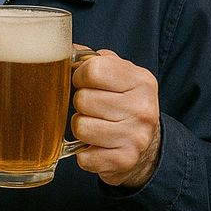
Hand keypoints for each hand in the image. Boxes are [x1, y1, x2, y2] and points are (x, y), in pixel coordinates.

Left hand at [70, 48, 160, 189]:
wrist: (147, 144)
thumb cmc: (123, 101)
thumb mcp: (117, 73)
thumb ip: (91, 59)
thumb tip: (62, 50)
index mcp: (141, 80)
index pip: (93, 70)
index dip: (80, 76)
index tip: (83, 82)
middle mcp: (143, 108)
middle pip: (83, 100)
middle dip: (80, 103)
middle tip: (92, 107)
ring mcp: (136, 137)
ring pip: (80, 127)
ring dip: (80, 127)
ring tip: (94, 124)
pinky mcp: (125, 160)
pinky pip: (83, 157)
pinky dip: (83, 153)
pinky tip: (96, 146)